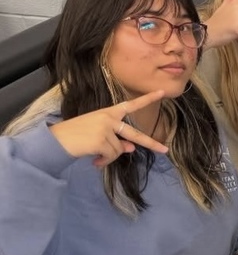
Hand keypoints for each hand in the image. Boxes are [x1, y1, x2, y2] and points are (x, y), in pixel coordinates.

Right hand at [49, 91, 169, 167]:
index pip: (130, 105)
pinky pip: (111, 156)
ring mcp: (105, 129)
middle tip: (165, 150)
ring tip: (96, 156)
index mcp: (108, 113)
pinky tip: (95, 161)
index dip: (147, 99)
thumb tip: (132, 148)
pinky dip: (104, 162)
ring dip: (109, 157)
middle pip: (135, 134)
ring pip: (119, 150)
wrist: (55, 140)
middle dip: (151, 143)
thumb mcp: (98, 134)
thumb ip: (117, 139)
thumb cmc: (76, 136)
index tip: (163, 93)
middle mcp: (108, 118)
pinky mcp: (101, 140)